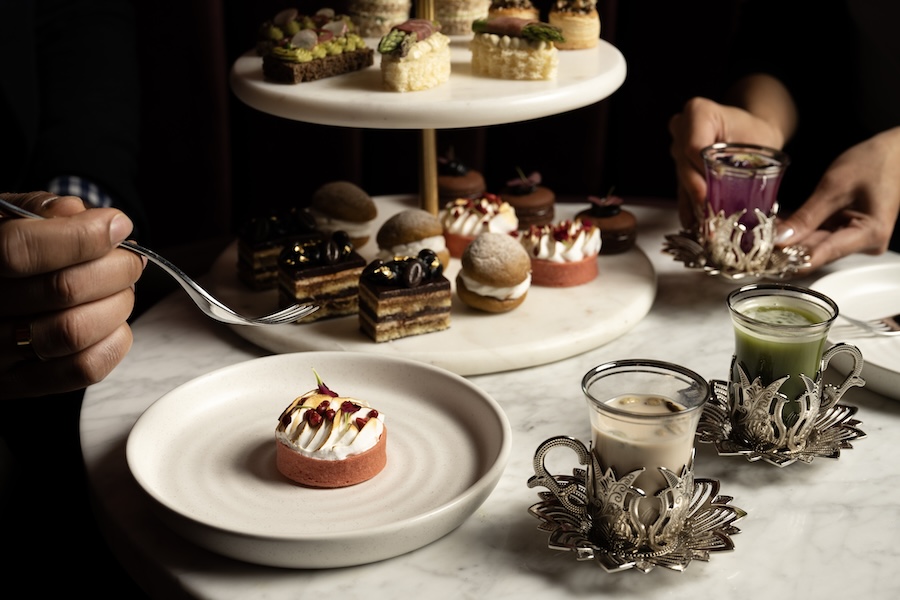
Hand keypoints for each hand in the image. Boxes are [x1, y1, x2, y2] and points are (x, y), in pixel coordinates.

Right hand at [0, 191, 145, 398]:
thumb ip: (36, 210)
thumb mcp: (4, 217)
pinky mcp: (19, 384)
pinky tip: (114, 322)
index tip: (117, 225)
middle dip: (115, 269)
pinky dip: (114, 342)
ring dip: (118, 305)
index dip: (82, 236)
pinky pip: (81, 370)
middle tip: (129, 260)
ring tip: (122, 289)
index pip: (20, 249)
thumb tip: (74, 214)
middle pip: (61, 290)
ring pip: (74, 332)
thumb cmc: (3, 249)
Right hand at [668, 96, 786, 228]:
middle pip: (684, 166)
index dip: (701, 172)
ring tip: (704, 227)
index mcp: (698, 113)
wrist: (751, 134)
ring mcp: (677, 149)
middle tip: (708, 217)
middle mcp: (681, 129)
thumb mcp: (757, 143)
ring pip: (681, 181)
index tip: (709, 194)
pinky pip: (681, 189)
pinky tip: (695, 225)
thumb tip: (739, 201)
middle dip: (697, 194)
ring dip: (694, 205)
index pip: (692, 146)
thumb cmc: (756, 134)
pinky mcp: (679, 169)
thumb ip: (744, 166)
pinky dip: (690, 208)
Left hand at [775, 127, 899, 271]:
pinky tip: (778, 227)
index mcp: (869, 234)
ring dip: (791, 239)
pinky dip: (800, 231)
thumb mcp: (834, 187)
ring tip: (762, 234)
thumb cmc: (873, 163)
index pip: (823, 254)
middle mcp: (865, 243)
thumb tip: (780, 238)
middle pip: (818, 251)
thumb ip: (807, 216)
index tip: (765, 263)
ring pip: (816, 244)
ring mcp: (856, 239)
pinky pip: (819, 235)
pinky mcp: (848, 232)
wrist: (893, 152)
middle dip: (787, 248)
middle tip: (755, 246)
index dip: (791, 260)